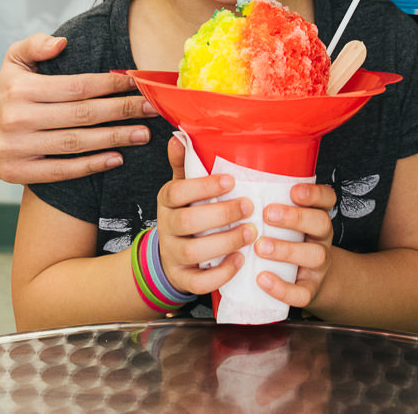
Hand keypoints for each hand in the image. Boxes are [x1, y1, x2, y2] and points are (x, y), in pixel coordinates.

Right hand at [0, 34, 157, 184]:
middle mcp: (17, 118)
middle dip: (122, 110)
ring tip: (142, 133)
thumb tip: (61, 43)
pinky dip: (92, 165)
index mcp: (20, 89)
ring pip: (76, 142)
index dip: (110, 84)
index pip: (76, 86)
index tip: (137, 82)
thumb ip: (35, 45)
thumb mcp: (14, 62)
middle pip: (82, 114)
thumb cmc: (8, 94)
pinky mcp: (17, 172)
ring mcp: (16, 148)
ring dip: (115, 138)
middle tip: (151, 107)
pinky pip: (62, 170)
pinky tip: (117, 158)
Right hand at [153, 137, 252, 297]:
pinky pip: (198, 282)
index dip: (203, 186)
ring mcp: (173, 255)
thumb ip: (185, 165)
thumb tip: (178, 137)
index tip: (231, 180)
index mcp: (167, 201)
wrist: (170, 256)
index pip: (177, 191)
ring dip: (225, 242)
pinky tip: (240, 260)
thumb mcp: (183, 188)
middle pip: (187, 222)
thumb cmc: (187, 214)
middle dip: (221, 214)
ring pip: (193, 252)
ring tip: (251, 233)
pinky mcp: (183, 279)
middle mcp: (167, 228)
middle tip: (249, 207)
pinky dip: (221, 273)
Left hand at [255, 181, 335, 309]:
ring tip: (260, 247)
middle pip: (321, 223)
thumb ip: (268, 206)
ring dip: (286, 250)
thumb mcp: (285, 222)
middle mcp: (321, 238)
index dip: (314, 194)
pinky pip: (302, 293)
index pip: (326, 199)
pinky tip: (262, 279)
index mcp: (315, 216)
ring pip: (315, 256)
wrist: (305, 281)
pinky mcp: (310, 290)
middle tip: (267, 214)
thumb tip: (233, 187)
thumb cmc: (286, 242)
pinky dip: (282, 287)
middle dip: (295, 217)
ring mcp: (318, 266)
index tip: (293, 191)